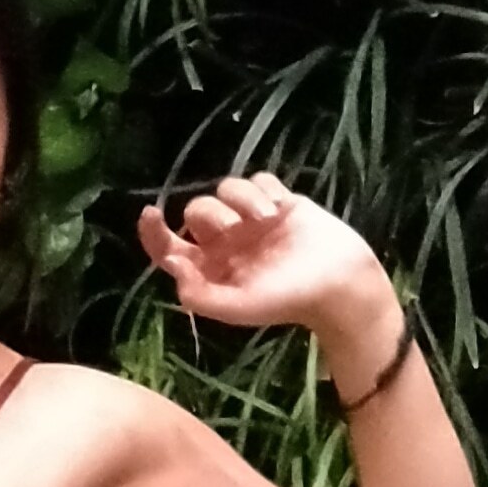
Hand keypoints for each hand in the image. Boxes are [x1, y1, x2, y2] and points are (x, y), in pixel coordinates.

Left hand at [136, 172, 390, 332]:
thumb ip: (201, 295)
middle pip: (197, 210)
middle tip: (236, 228)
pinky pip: (256, 179)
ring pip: (225, 189)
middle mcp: (225, 242)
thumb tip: (174, 268)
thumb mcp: (238, 307)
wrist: (337, 281)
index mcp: (210, 269)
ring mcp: (250, 220)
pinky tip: (280, 208)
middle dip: (212, 214)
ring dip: (242, 198)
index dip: (154, 232)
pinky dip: (263, 189)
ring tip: (266, 218)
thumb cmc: (287, 300)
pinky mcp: (277, 200)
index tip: (150, 213)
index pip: (170, 248)